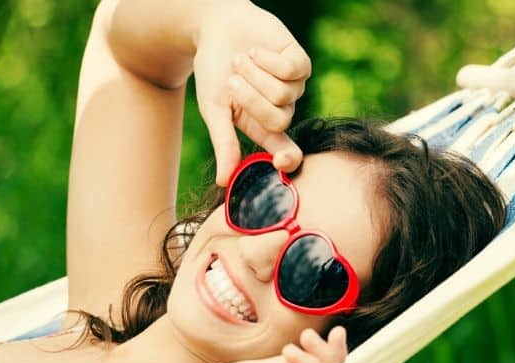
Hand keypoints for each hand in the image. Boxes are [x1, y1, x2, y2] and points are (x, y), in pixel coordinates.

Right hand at [193, 2, 311, 185]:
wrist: (216, 29)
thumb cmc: (214, 72)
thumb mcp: (214, 110)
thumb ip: (224, 143)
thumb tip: (223, 182)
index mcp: (262, 128)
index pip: (286, 153)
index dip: (288, 160)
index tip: (280, 161)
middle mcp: (282, 110)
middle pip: (278, 119)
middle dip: (250, 98)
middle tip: (231, 80)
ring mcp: (294, 87)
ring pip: (283, 94)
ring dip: (254, 74)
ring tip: (240, 60)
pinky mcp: (300, 63)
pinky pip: (292, 70)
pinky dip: (266, 59)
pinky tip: (255, 51)